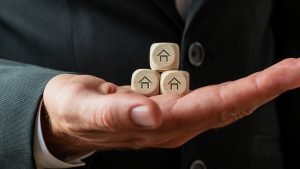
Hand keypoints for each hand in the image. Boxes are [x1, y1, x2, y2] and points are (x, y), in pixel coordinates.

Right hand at [43, 58, 299, 159]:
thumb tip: (151, 113)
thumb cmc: (75, 112)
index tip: (286, 75)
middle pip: (227, 106)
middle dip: (266, 87)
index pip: (213, 106)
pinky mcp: (168, 108)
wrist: (69, 119)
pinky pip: (208, 99)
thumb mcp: (87, 109)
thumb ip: (117, 112)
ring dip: (255, 88)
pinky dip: (233, 89)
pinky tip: (249, 83)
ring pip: (222, 103)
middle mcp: (171, 124)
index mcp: (156, 125)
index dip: (252, 90)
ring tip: (284, 72)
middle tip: (297, 69)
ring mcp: (171, 117)